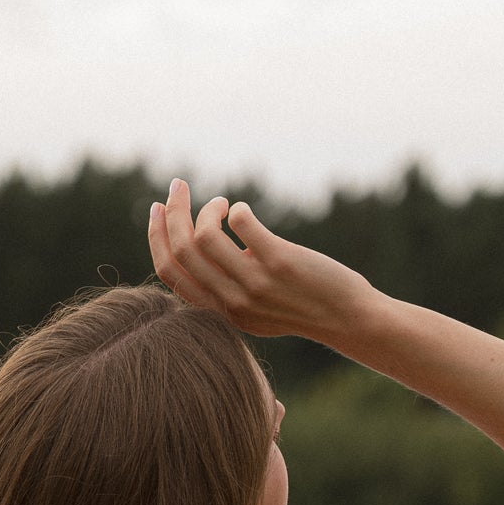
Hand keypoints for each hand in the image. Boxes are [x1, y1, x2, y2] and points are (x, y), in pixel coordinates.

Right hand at [146, 177, 377, 344]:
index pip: (170, 272)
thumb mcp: (253, 305)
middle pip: (182, 251)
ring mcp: (255, 284)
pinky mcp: (279, 262)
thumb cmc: (300, 305)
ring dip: (209, 209)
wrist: (346, 318)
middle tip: (178, 186)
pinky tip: (245, 213)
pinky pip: (242, 223)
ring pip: (205, 237)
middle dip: (173, 211)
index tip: (157, 208)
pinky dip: (238, 210)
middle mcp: (232, 302)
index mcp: (220, 312)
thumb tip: (204, 236)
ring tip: (224, 204)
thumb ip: (226, 281)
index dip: (157, 236)